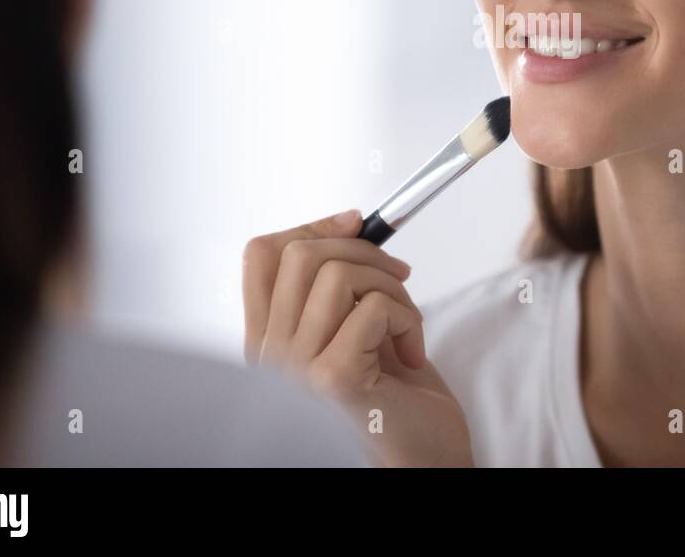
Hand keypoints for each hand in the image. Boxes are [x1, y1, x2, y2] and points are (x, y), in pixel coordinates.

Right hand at [242, 209, 473, 466]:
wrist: (425, 462)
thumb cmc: (398, 402)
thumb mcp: (356, 328)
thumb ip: (337, 286)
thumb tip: (348, 222)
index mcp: (269, 341)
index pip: (260, 256)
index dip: (310, 227)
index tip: (354, 224)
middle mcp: (271, 358)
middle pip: (297, 254)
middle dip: (362, 249)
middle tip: (398, 276)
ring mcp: (296, 370)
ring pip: (336, 273)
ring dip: (390, 286)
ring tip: (407, 323)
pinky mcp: (333, 378)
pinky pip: (373, 307)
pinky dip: (408, 318)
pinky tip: (413, 353)